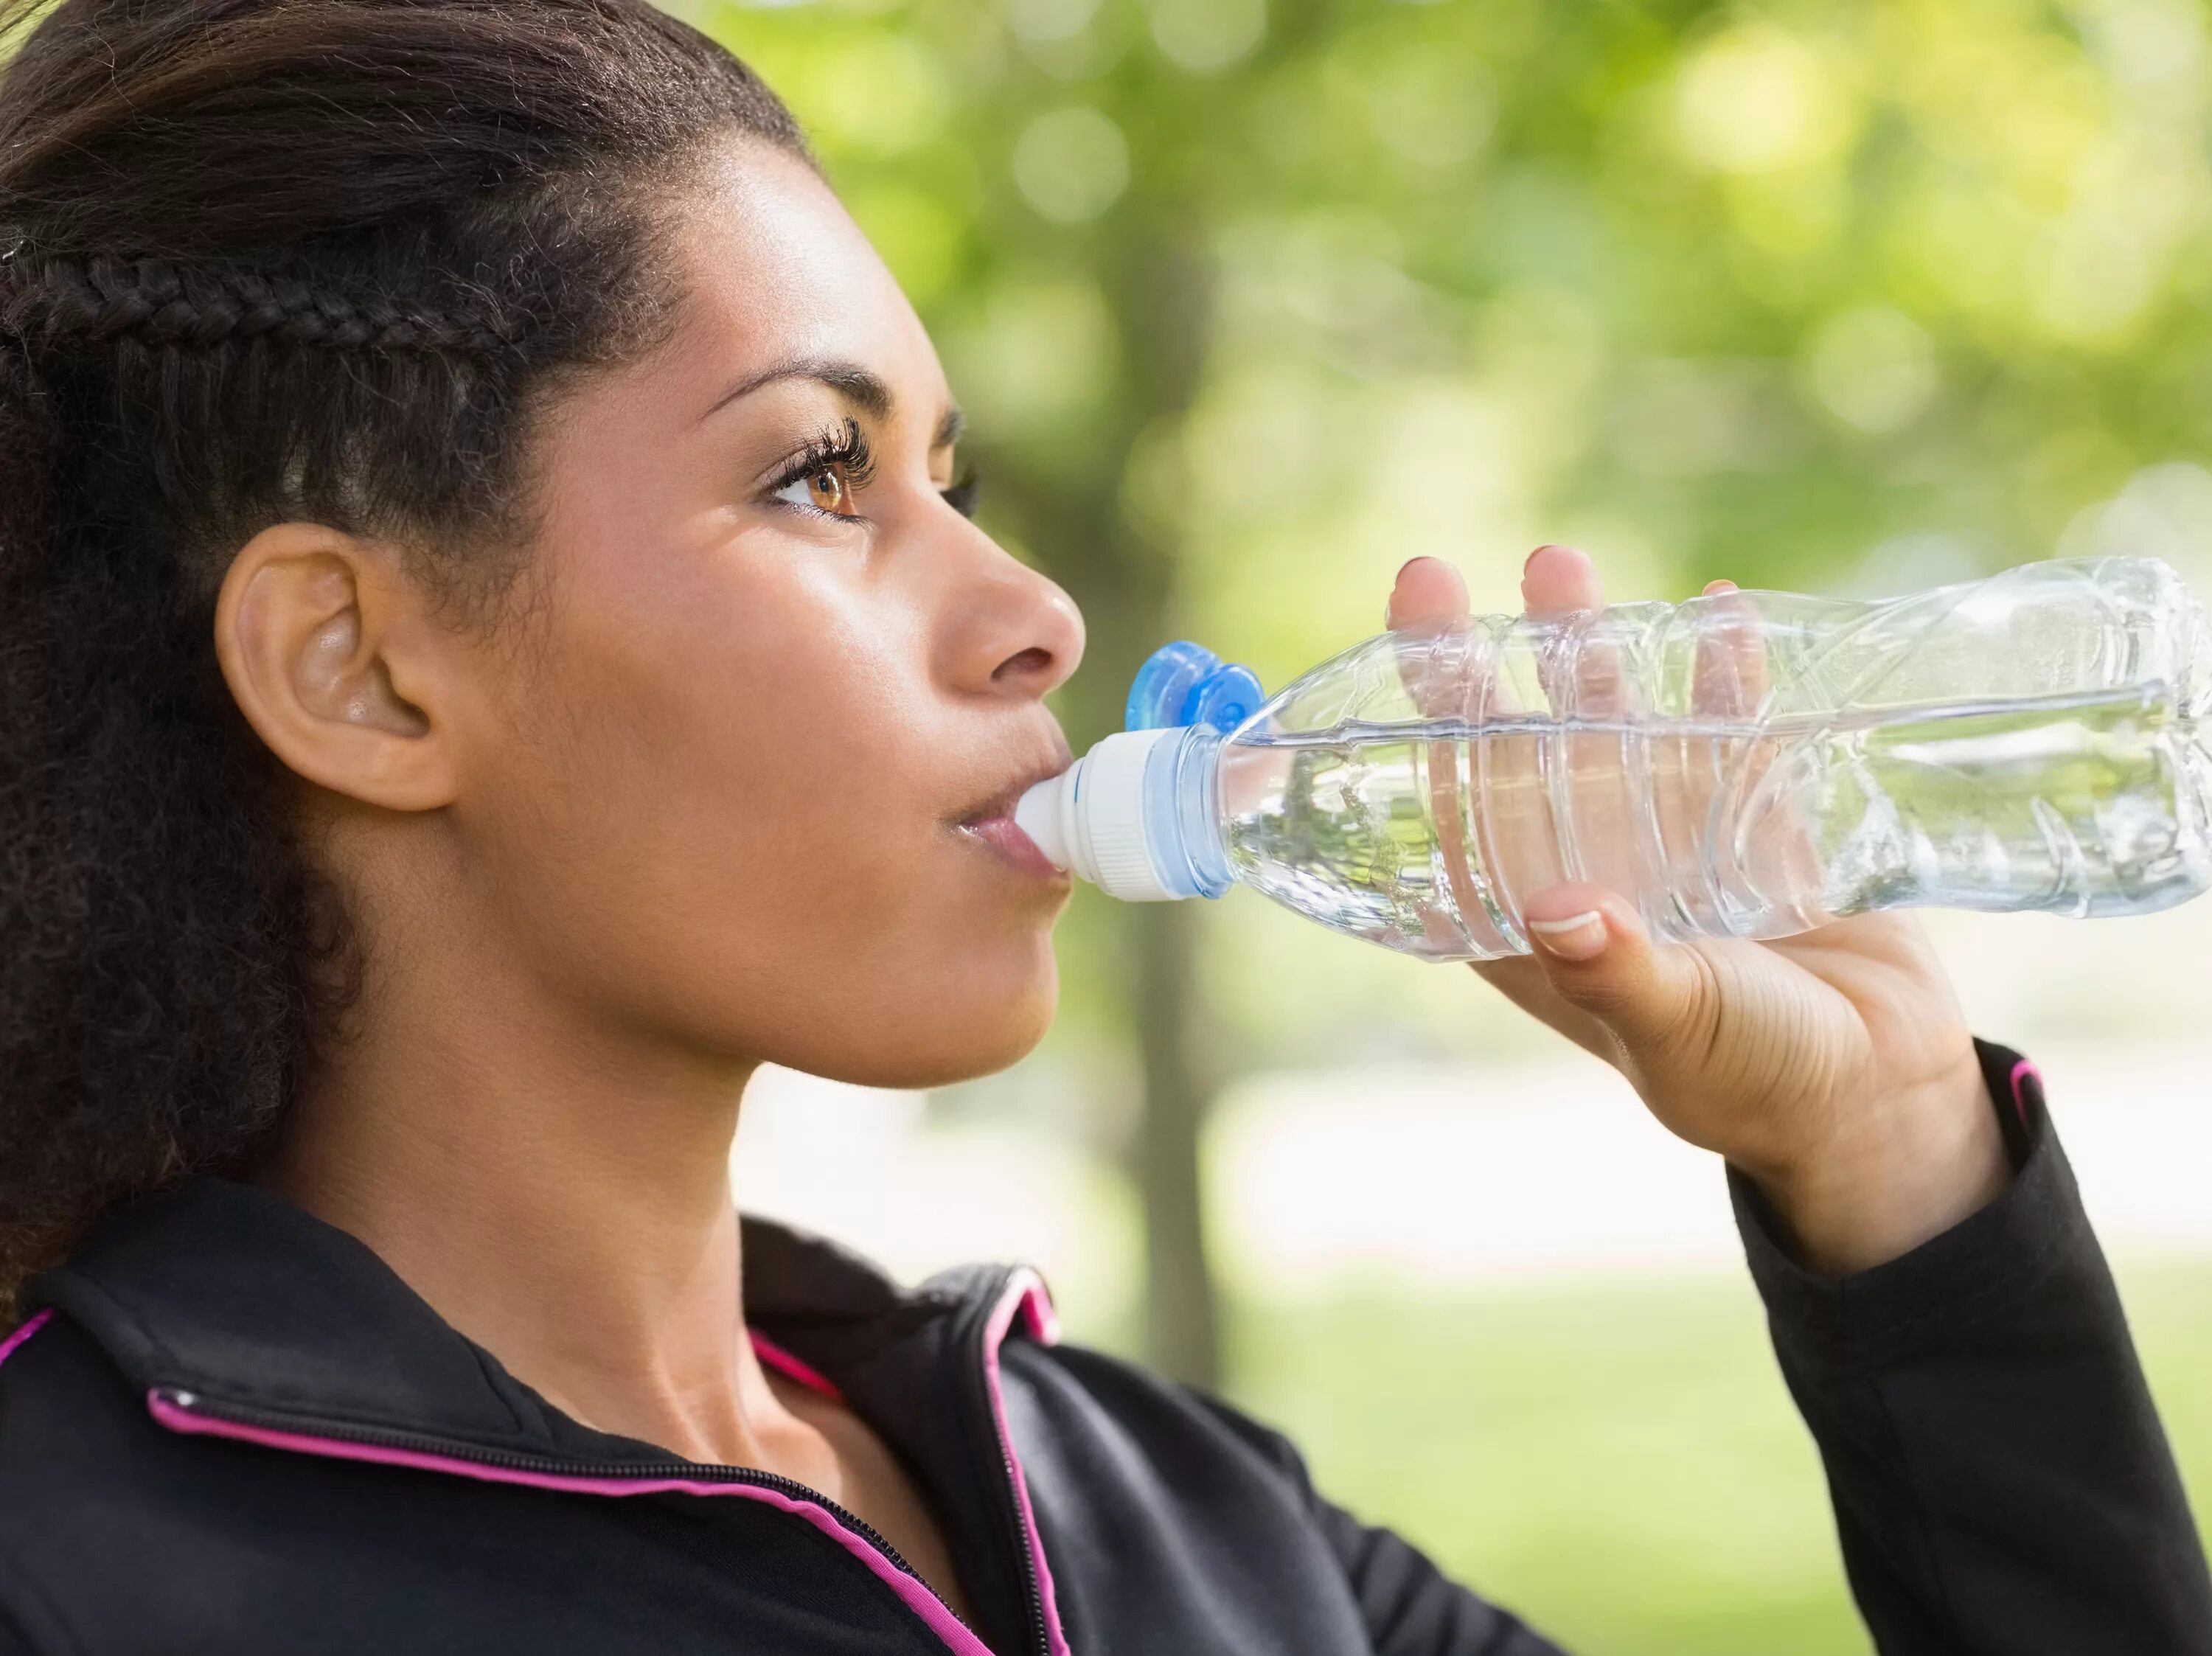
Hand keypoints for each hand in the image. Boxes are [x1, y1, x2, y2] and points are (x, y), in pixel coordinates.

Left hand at [1387, 549, 2009, 1274]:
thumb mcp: (1680, 1025)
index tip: (1370, 672)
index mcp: (1536, 927)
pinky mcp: (1758, 818)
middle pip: (1512, 746)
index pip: (1449, 816)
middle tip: (1432, 574)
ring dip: (1585, 649)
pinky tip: (1715, 607)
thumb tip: (1557, 911)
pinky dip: (1723, 672)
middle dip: (1476, 666)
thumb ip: (1618, 970)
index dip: (1406, 741)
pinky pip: (1732, 727)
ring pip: (1611, 721)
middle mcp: (1586, 868)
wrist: (1880, 1093)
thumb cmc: (1755, 1080)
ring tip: (1558, 564)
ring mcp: (1669, 836)